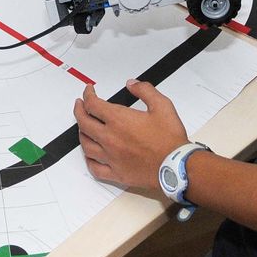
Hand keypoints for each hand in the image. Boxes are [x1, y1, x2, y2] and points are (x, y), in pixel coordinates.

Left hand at [73, 79, 189, 190]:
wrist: (176, 165)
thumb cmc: (170, 139)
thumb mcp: (162, 105)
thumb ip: (145, 90)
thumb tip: (132, 84)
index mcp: (118, 120)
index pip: (93, 104)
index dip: (88, 95)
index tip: (89, 91)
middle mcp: (110, 138)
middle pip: (84, 123)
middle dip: (79, 110)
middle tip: (80, 105)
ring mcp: (111, 157)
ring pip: (86, 145)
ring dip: (82, 133)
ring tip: (83, 127)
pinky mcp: (116, 173)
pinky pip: (95, 168)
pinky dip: (89, 160)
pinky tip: (90, 156)